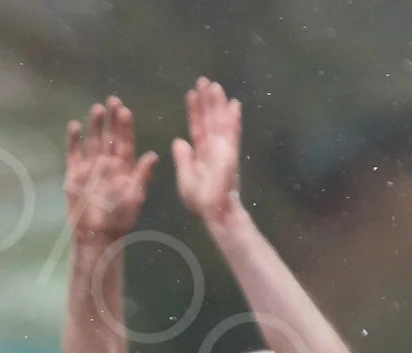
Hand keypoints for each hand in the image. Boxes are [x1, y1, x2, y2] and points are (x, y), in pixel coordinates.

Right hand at [64, 97, 155, 244]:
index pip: (125, 141)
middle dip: (111, 118)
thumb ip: (142, 175)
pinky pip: (73, 153)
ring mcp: (90, 167)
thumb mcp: (134, 197)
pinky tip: (74, 126)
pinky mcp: (74, 174)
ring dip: (94, 125)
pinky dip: (73, 140)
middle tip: (112, 100)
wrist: (96, 235)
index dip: (125, 126)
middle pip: (109, 136)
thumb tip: (154, 155)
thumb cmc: (119, 219)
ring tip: (97, 109)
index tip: (124, 110)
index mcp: (124, 167)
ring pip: (93, 140)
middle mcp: (107, 163)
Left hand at [172, 76, 242, 227]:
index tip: (191, 94)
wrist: (213, 212)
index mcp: (200, 153)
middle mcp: (213, 148)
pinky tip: (234, 104)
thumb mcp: (185, 178)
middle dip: (207, 100)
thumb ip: (182, 159)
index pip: (197, 126)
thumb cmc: (199, 200)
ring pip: (221, 121)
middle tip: (204, 80)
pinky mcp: (231, 154)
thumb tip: (178, 141)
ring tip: (215, 85)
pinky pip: (232, 133)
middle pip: (210, 119)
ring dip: (218, 104)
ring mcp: (223, 149)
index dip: (194, 110)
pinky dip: (233, 119)